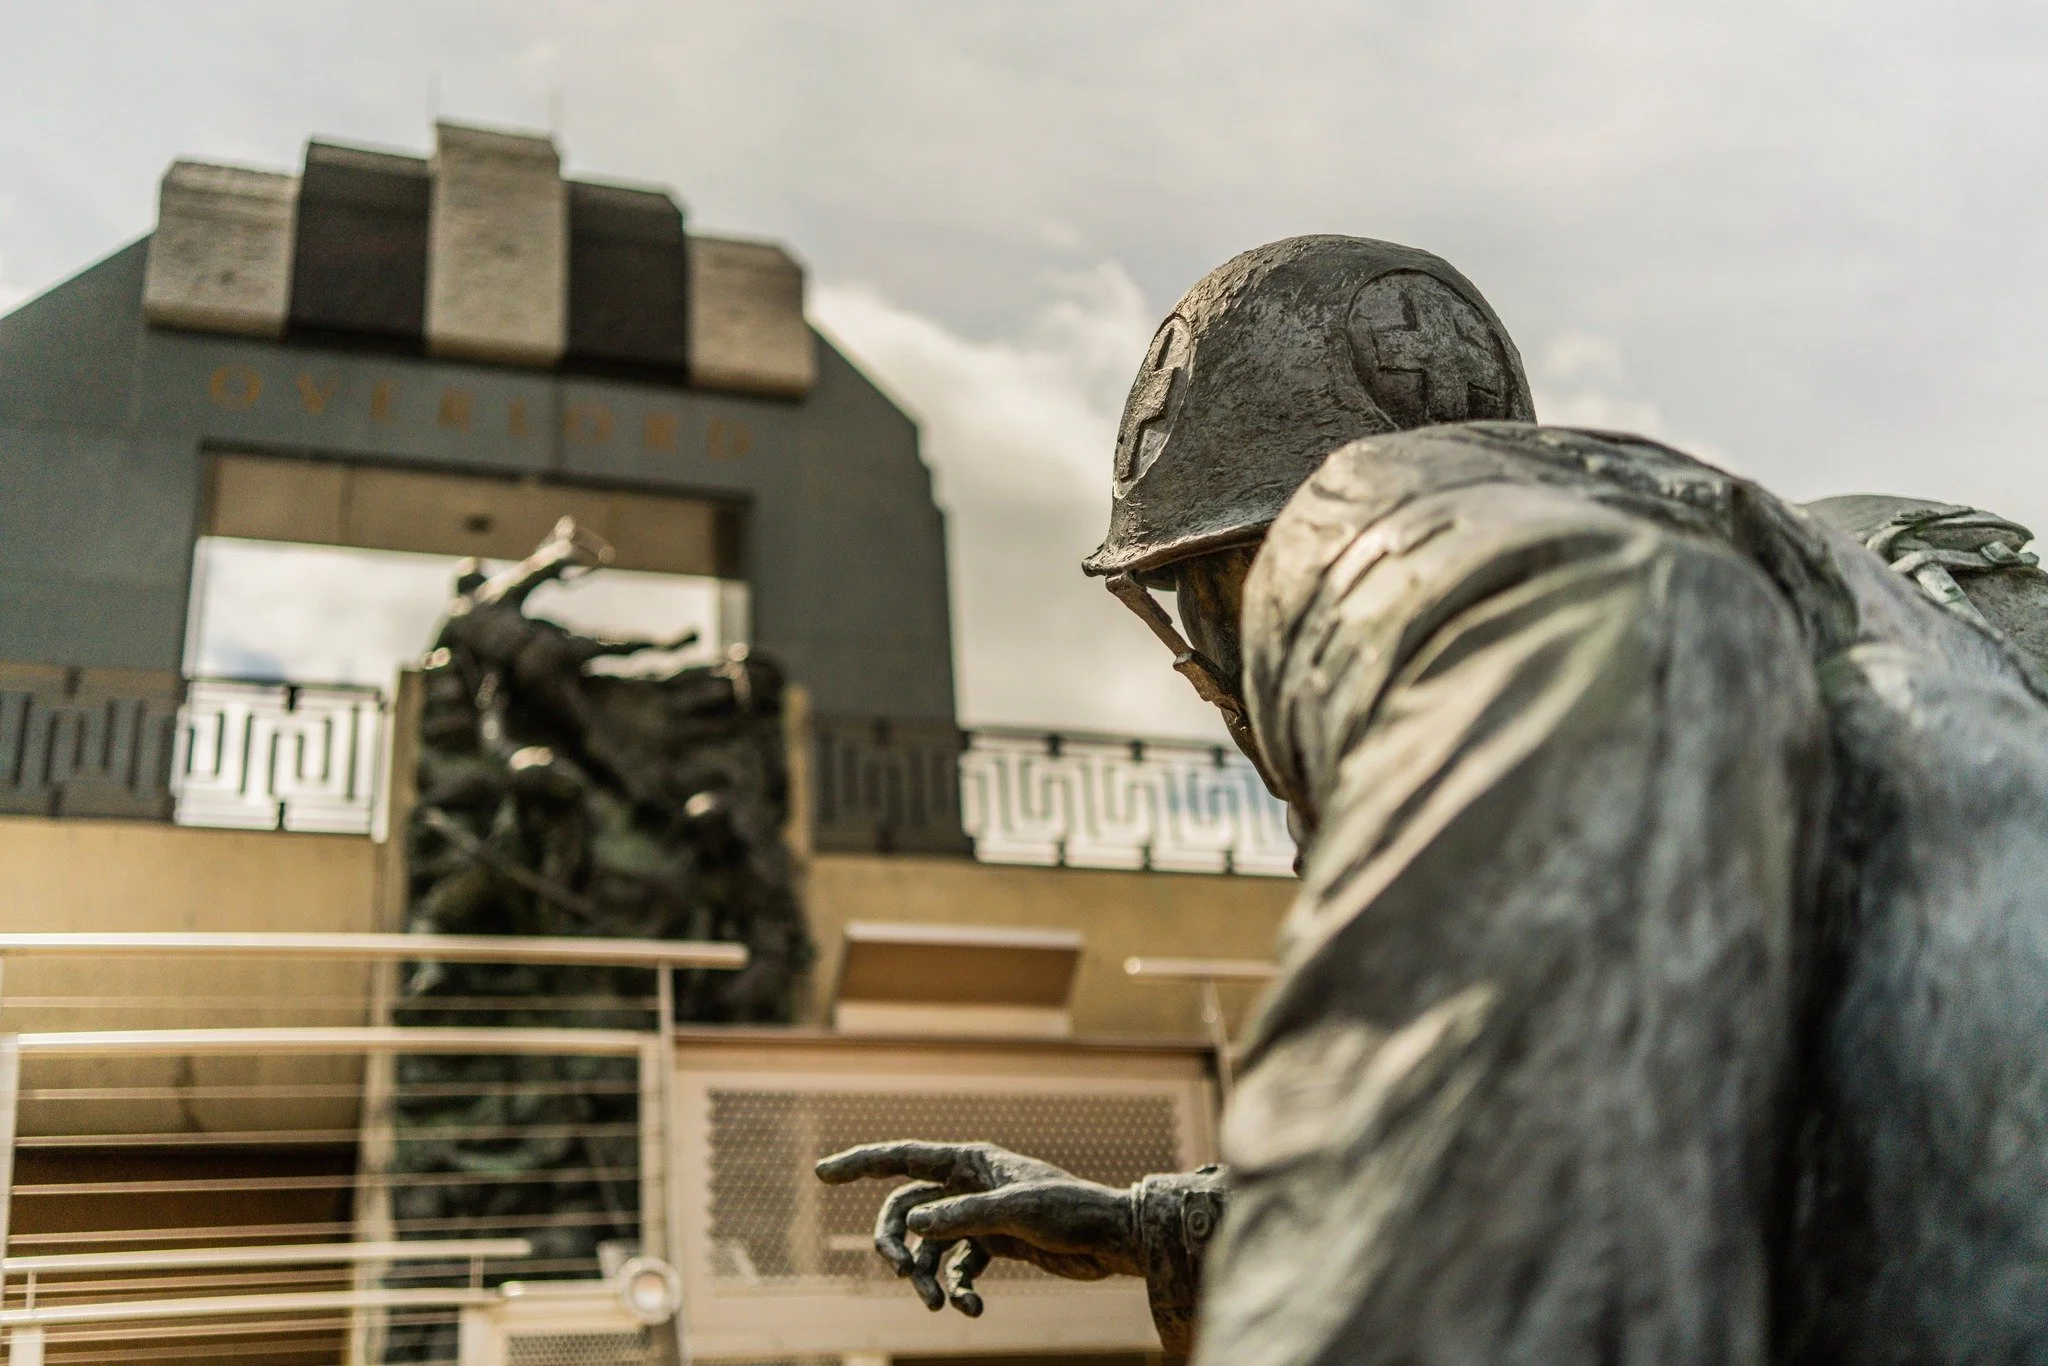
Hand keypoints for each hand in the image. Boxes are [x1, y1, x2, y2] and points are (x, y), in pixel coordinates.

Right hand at [815, 1141, 1141, 1316]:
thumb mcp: (1016, 1212)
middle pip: (907, 1211)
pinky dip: (958, 1290)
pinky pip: (957, 1269)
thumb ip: (963, 1217)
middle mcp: (968, 1185)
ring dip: (927, 1277)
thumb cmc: (1070, 1211)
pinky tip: (973, 1309)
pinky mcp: (993, 1245)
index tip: (822, 1172)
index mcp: (971, 1161)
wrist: (1113, 1239)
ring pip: (929, 1247)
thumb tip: (913, 1225)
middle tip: (902, 1273)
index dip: (861, 1163)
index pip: (904, 1158)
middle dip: (896, 1243)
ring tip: (939, 1306)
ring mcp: (978, 1216)